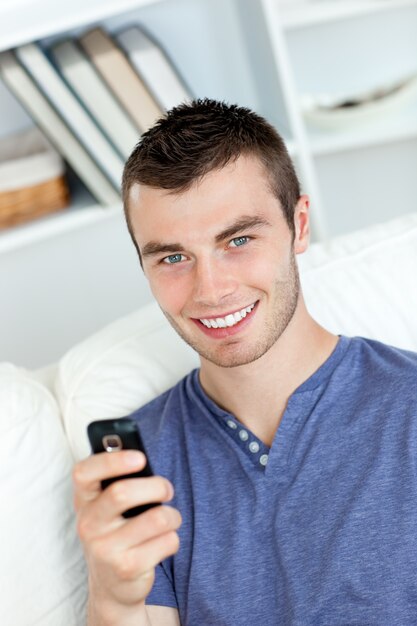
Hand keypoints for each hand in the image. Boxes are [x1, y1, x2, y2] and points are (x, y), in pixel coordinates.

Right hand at [73, 450, 181, 617]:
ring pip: (155, 518)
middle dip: (156, 486)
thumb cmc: (116, 530)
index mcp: (84, 500)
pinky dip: (173, 538)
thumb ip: (120, 481)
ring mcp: (105, 549)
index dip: (112, 460)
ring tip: (170, 519)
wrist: (111, 585)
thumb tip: (143, 462)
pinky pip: (167, 541)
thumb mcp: (109, 506)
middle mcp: (88, 524)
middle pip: (122, 493)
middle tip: (167, 490)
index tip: (140, 458)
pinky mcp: (127, 569)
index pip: (84, 472)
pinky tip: (163, 542)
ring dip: (172, 515)